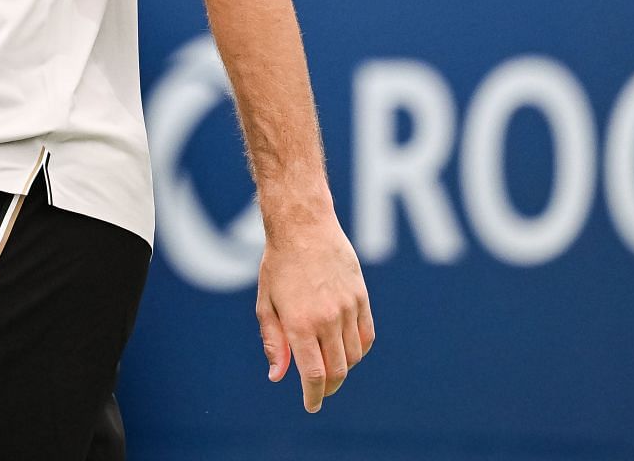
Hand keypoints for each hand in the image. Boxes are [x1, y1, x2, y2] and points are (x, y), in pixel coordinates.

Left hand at [255, 211, 374, 412]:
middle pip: (337, 370)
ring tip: (330, 367)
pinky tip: (348, 350)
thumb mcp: (266, 304)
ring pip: (354, 355)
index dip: (313, 396)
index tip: (312, 406)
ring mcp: (348, 308)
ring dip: (343, 368)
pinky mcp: (361, 297)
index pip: (314, 375)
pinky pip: (366, 335)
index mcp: (300, 323)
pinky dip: (359, 349)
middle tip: (320, 391)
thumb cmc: (279, 265)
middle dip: (328, 387)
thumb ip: (274, 342)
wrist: (304, 227)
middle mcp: (327, 318)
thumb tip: (278, 377)